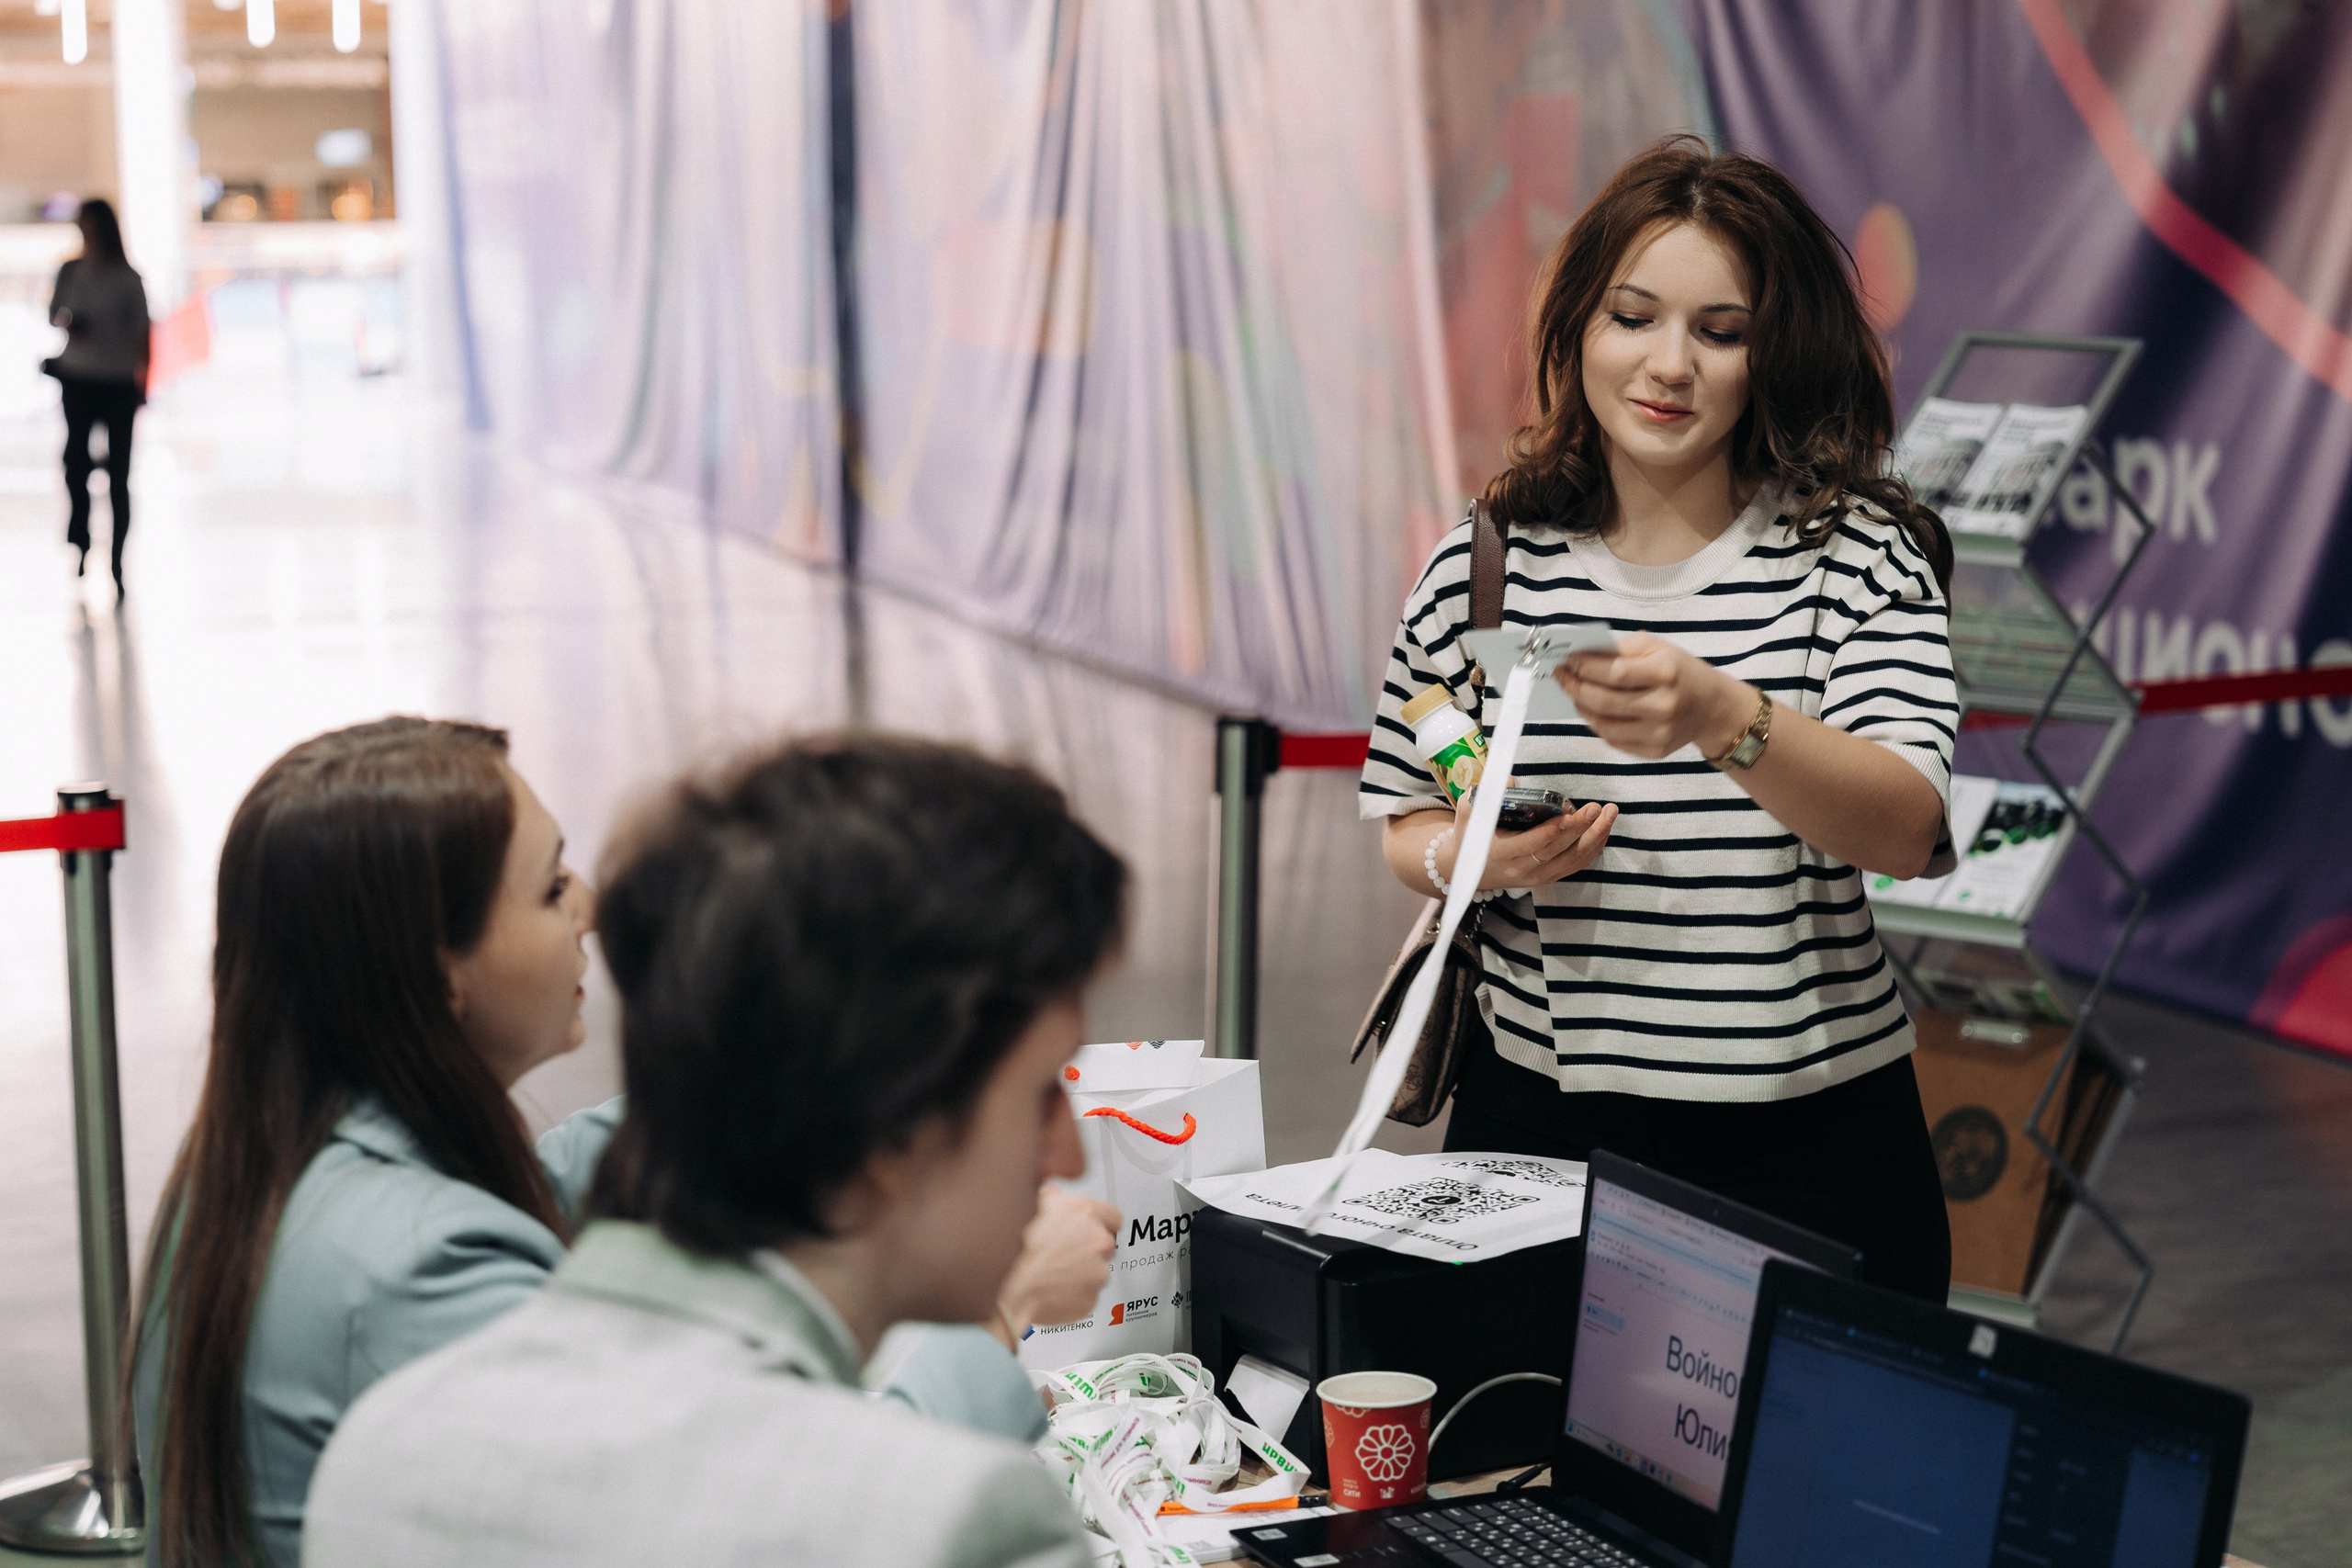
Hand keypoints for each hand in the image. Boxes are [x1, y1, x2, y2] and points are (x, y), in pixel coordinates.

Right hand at [994, 1184, 1119, 1341]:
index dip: (1099, 1224)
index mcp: (1087, 1214)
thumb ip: (1050, 1198)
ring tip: (1052, 1273)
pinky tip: (1052, 1290)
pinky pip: (1085, 1297)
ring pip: (1095, 1273)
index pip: (1113, 1218)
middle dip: (1089, 1251)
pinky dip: (1073, 1296)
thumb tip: (1052, 1193)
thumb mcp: (1031, 1207)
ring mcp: (1097, 1273)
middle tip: (1063, 1254)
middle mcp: (1098, 1241)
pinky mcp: (1090, 1299)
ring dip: (1080, 1274)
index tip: (1090, 1231)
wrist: (1008, 1286)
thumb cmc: (1017, 1247)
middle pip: (1105, 1246)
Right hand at [1436, 794, 1616, 889]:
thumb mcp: (1468, 816)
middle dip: (1580, 829)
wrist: (1470, 872)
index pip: (1531, 845)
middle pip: (1558, 851)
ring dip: (1595, 836)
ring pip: (1573, 859)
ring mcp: (1538, 876)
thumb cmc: (1471, 838)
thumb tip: (1507, 779)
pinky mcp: (1550, 877)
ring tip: (1609, 813)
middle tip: (1597, 808)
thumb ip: (1483, 797)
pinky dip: (1594, 847)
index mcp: (1501, 854)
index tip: (1567, 815)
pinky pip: (1577, 864)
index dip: (1550, 832)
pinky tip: (1604, 828)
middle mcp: (1522, 869)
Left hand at [1558, 631, 1755, 759]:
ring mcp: (1659, 732)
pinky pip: (1613, 740)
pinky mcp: (1655, 750)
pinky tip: (1592, 710)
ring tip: (1574, 693)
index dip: (1586, 667)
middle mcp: (1663, 705)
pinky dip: (1596, 724)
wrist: (1710, 706)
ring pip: (1603, 725)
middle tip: (1562, 676)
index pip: (1615, 673)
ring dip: (1581, 707)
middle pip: (1604, 701)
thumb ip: (1620, 649)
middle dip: (1575, 687)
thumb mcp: (1657, 647)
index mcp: (1665, 673)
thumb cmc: (1678, 671)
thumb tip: (1582, 658)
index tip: (1569, 660)